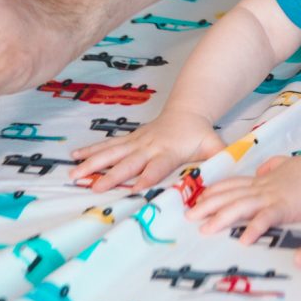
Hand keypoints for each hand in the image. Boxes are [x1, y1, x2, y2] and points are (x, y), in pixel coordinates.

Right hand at [70, 110, 225, 192]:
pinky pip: (108, 145)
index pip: (156, 167)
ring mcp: (137, 141)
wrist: (187, 110)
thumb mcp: (214, 146)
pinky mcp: (129, 139)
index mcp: (168, 151)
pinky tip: (73, 156)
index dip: (145, 177)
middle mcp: (149, 146)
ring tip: (73, 174)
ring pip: (112, 152)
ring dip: (92, 163)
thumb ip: (220, 159)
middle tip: (94, 187)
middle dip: (111, 175)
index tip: (132, 190)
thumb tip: (227, 174)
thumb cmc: (200, 134)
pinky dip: (90, 150)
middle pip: (128, 162)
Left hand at [189, 155, 300, 243]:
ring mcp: (271, 198)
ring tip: (205, 230)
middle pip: (230, 196)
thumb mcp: (288, 164)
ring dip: (221, 218)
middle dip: (207, 206)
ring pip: (240, 206)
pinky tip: (243, 240)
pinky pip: (266, 219)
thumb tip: (263, 169)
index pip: (233, 184)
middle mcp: (262, 188)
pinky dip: (253, 229)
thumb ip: (274, 166)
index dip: (214, 191)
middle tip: (188, 217)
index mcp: (262, 180)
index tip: (197, 198)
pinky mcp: (284, 208)